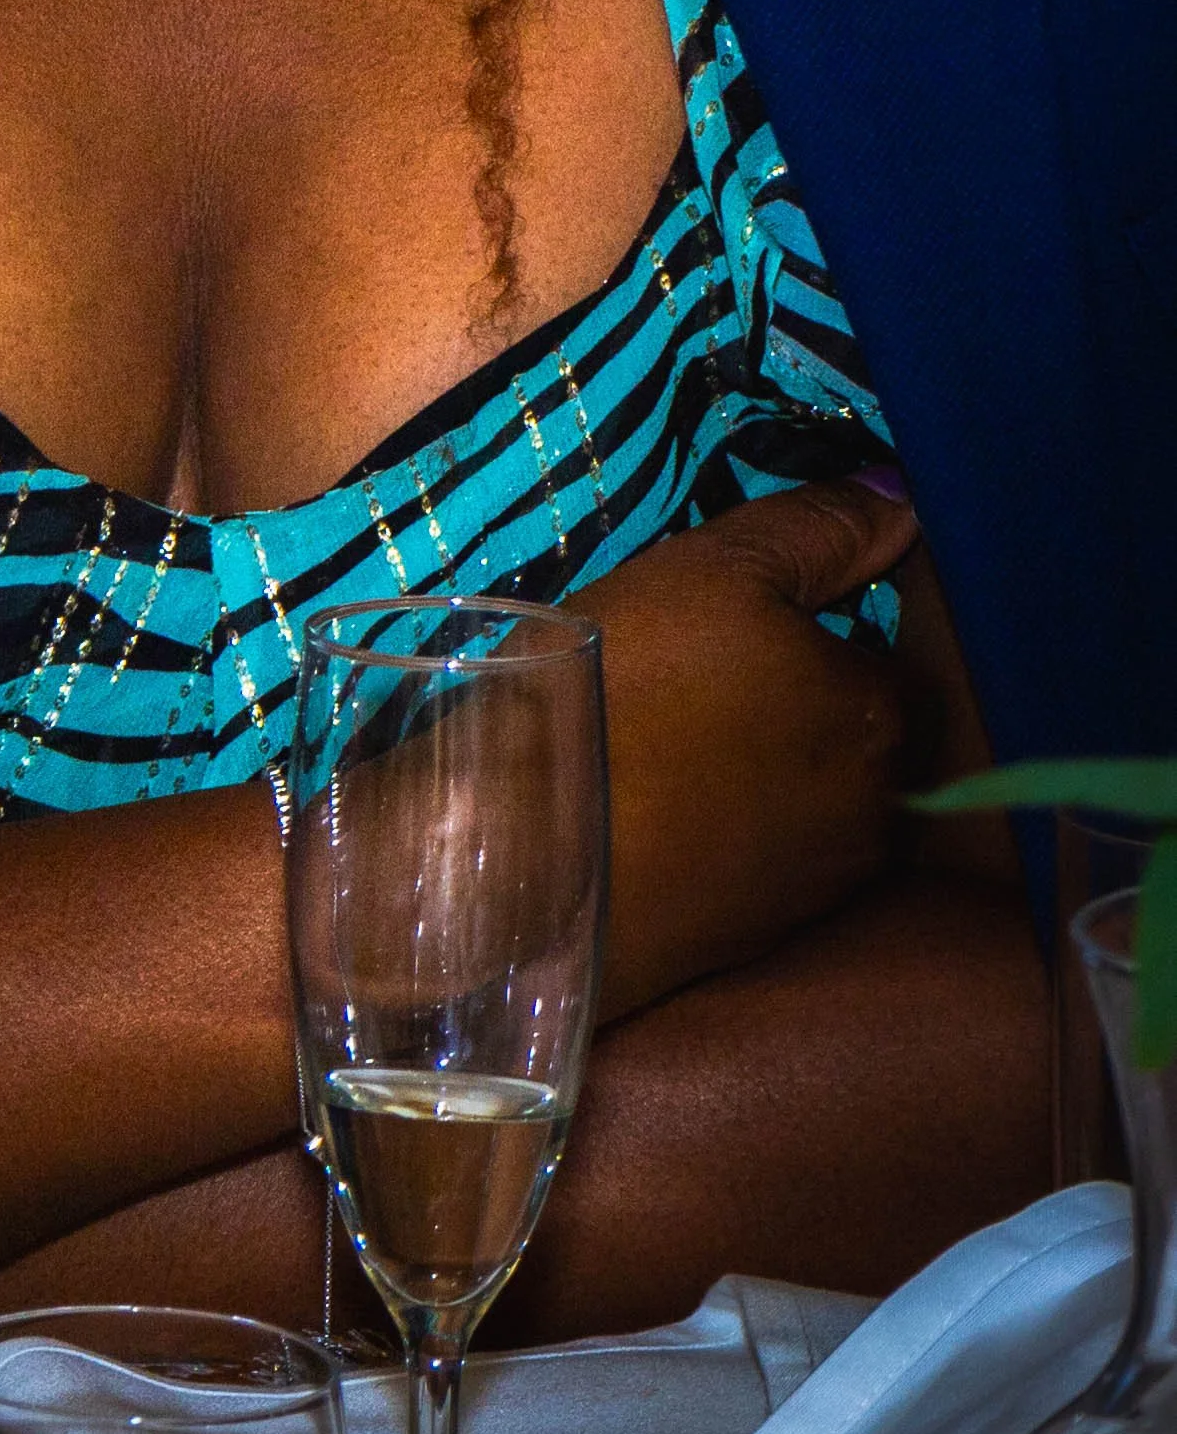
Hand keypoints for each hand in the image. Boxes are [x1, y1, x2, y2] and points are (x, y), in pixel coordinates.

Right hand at [571, 476, 917, 1018]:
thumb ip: (820, 529)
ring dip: (763, 765)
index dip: (821, 625)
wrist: (531, 854)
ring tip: (672, 735)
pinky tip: (657, 800)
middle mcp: (878, 813)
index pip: (891, 652)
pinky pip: (757, 856)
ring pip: (806, 796)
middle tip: (702, 671)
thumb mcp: (715, 570)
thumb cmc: (631, 691)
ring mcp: (817, 888)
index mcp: (882, 717)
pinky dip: (724, 826)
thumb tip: (903, 496)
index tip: (743, 620)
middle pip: (852, 729)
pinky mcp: (754, 937)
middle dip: (797, 699)